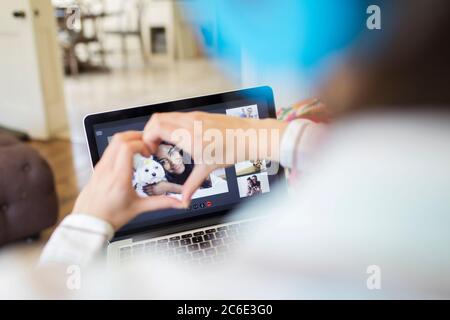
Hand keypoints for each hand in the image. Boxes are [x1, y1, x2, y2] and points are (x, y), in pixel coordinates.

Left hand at [72, 131, 182, 229]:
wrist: (89, 224)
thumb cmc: (110, 217)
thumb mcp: (138, 208)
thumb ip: (161, 203)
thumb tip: (179, 203)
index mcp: (119, 178)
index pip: (127, 147)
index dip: (141, 143)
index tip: (149, 151)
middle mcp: (107, 170)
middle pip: (119, 139)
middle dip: (135, 136)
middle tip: (146, 143)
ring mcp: (100, 168)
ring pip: (112, 142)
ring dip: (127, 140)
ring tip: (139, 148)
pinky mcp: (97, 169)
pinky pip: (108, 150)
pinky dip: (120, 148)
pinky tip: (128, 158)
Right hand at [143, 112, 286, 204]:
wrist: (251, 136)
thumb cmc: (234, 149)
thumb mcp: (208, 168)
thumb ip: (192, 184)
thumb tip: (183, 199)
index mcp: (189, 135)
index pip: (156, 128)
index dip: (146, 138)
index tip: (150, 150)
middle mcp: (190, 122)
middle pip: (157, 118)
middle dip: (149, 132)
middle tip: (153, 146)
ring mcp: (195, 116)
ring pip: (167, 115)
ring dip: (160, 127)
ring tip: (165, 143)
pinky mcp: (200, 114)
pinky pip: (178, 115)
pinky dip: (171, 124)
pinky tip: (179, 138)